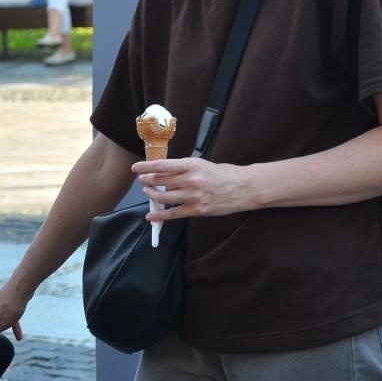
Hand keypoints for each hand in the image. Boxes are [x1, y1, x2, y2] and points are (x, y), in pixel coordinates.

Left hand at [134, 157, 260, 220]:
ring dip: (152, 195)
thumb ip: (184, 169)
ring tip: (148, 192)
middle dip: (147, 181)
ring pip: (163, 197)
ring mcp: (193, 196)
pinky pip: (173, 213)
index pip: (162, 165)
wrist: (246, 188)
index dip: (146, 167)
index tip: (136, 168)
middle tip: (142, 181)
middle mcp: (191, 180)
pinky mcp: (197, 210)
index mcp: (192, 165)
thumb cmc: (225, 174)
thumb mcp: (203, 164)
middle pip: (160, 181)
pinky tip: (151, 215)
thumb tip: (164, 173)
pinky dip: (159, 215)